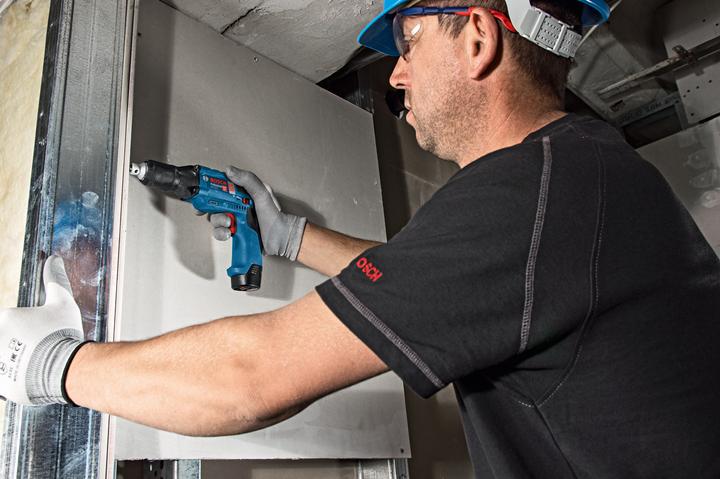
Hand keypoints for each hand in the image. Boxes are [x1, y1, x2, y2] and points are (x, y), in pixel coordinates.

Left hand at [0, 256, 85, 405]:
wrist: (64, 369)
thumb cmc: (62, 335)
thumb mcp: (62, 303)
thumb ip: (55, 280)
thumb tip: (54, 259)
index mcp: (4, 318)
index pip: (8, 320)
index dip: (24, 327)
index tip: (37, 333)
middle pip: (6, 340)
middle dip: (17, 344)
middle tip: (40, 349)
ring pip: (6, 358)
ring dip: (16, 361)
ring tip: (38, 365)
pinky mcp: (1, 384)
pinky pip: (6, 381)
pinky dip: (16, 380)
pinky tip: (34, 378)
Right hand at [210, 167, 306, 260]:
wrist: (282, 239)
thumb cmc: (275, 215)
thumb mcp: (262, 193)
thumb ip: (248, 180)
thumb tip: (228, 170)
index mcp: (241, 193)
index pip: (220, 187)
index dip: (209, 188)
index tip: (202, 192)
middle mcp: (235, 205)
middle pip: (213, 203)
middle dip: (210, 208)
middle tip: (214, 211)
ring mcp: (234, 220)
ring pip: (215, 218)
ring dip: (218, 221)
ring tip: (229, 223)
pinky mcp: (234, 233)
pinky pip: (220, 232)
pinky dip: (221, 233)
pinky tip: (229, 233)